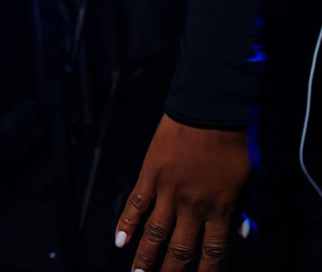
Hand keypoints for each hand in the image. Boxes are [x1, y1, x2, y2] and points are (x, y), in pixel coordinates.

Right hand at [116, 115, 249, 270]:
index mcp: (221, 208)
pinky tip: (119, 240)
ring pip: (155, 232)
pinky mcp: (150, 174)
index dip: (206, 271)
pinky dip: (127, 222)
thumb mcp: (247, 180)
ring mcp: (169, 191)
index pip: (213, 251)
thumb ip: (242, 209)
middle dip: (170, 271)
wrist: (209, 110)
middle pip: (180, 248)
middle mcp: (193, 205)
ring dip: (145, 257)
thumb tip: (242, 233)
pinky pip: (136, 203)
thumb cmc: (233, 142)